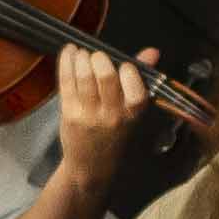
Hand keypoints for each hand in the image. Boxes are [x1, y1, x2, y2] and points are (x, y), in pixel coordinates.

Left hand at [53, 46, 155, 183]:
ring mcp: (89, 115)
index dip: (127, 69)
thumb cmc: (115, 134)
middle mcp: (112, 115)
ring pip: (84, 78)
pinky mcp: (69, 114)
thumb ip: (140, 78)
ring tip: (82, 54)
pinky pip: (66, 83)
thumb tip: (152, 51)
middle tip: (97, 56)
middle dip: (100, 58)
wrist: (93, 167)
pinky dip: (66, 63)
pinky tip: (69, 53)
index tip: (122, 65)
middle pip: (106, 77)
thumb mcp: (132, 111)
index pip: (134, 86)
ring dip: (82, 58)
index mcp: (133, 113)